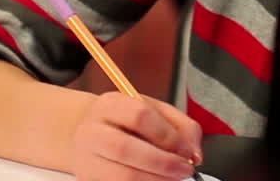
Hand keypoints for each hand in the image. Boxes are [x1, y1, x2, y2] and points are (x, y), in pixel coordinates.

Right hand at [69, 92, 202, 180]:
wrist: (91, 135)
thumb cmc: (126, 122)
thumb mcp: (155, 111)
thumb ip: (182, 126)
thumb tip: (195, 152)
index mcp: (110, 105)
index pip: (139, 115)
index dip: (168, 135)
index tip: (186, 149)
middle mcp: (92, 131)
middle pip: (126, 149)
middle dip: (163, 163)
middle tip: (184, 169)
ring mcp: (85, 159)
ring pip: (121, 176)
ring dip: (155, 180)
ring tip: (173, 178)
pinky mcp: (88, 180)